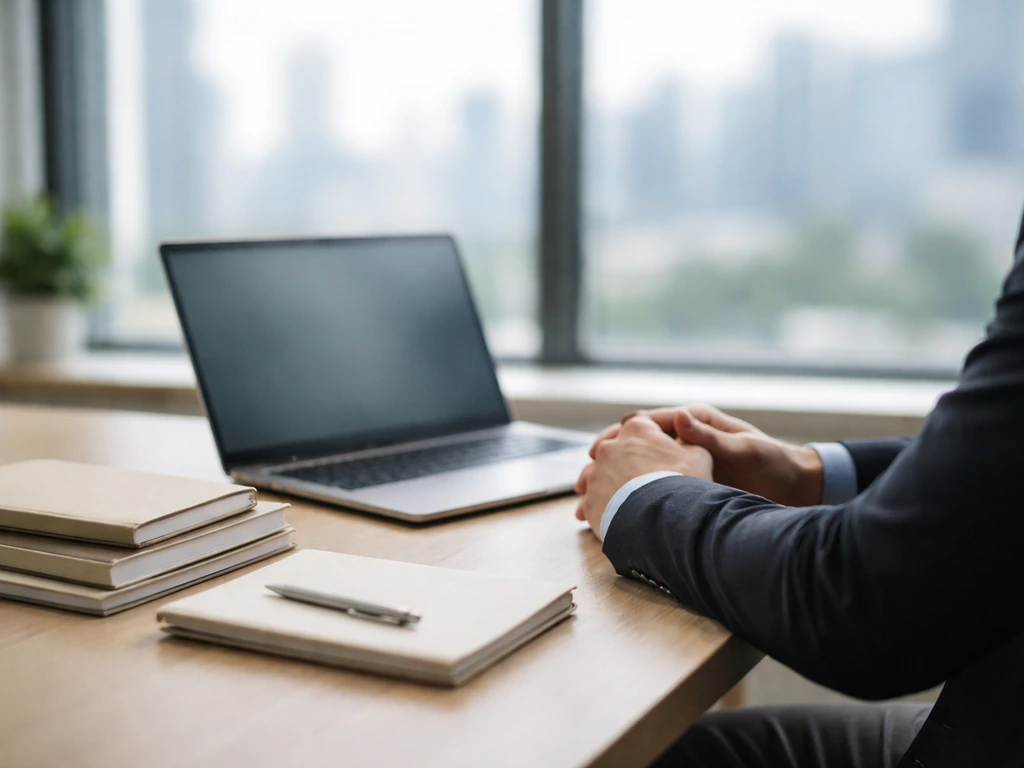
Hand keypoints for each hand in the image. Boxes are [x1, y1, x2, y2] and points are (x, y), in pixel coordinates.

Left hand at [575, 413, 712, 538]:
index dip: (650, 442)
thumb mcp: (699, 455)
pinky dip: (599, 508)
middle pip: (615, 451)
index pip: (640, 427)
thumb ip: (688, 443)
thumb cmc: (684, 484)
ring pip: (597, 476)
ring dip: (606, 484)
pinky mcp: (589, 500)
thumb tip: (684, 442)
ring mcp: (596, 473)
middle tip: (638, 480)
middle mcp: (610, 446)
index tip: (656, 455)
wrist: (664, 519)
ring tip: (620, 501)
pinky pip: (590, 502)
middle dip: (625, 463)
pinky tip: (609, 517)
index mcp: (636, 429)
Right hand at [589, 404, 822, 506]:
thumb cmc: (773, 464)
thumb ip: (709, 437)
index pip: (644, 423)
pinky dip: (627, 502)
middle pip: (631, 448)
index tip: (597, 451)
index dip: (617, 437)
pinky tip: (610, 518)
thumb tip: (678, 418)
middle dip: (603, 465)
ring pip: (634, 471)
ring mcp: (681, 463)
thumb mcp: (743, 449)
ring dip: (609, 487)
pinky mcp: (685, 485)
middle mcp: (682, 440)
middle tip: (581, 482)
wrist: (795, 488)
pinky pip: (649, 490)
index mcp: (693, 422)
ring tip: (583, 506)